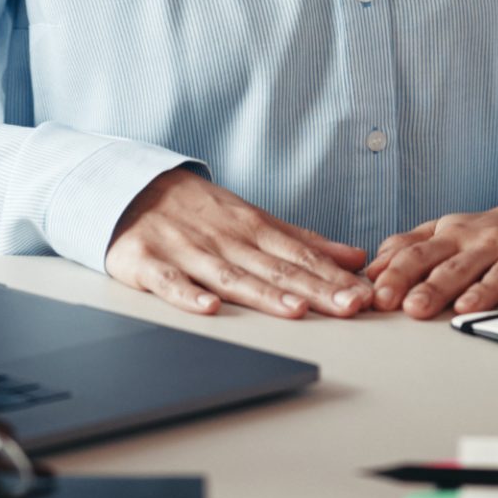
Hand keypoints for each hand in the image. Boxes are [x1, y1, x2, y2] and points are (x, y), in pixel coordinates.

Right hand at [105, 169, 371, 319]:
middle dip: (315, 289)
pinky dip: (190, 296)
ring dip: (265, 293)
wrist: (133, 188)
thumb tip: (353, 256)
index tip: (364, 295)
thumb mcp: (254, 218)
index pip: (300, 256)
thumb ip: (303, 240)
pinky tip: (211, 309)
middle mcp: (225, 239)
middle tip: (350, 306)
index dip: (334, 277)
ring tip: (298, 309)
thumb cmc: (200, 211)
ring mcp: (188, 251)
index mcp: (252, 229)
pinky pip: (171, 283)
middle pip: (275, 268)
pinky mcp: (150, 263)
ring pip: (231, 276)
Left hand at [368, 186, 497, 318]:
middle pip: (458, 266)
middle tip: (412, 308)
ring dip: (483, 289)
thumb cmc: (493, 232)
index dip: (400, 274)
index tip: (379, 297)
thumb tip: (373, 267)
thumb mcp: (450, 232)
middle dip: (434, 286)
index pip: (422, 254)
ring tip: (464, 308)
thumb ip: (412, 247)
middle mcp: (488, 239)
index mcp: (456, 235)